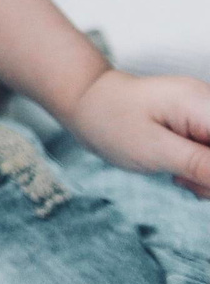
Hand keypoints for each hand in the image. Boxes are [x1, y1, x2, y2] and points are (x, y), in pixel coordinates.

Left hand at [64, 68, 209, 195]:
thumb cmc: (112, 122)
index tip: (199, 178)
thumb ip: (204, 166)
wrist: (86, 103)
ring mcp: (208, 116)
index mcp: (205, 105)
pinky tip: (181, 173)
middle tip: (187, 180)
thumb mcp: (156, 150)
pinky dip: (205, 174)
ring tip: (179, 175)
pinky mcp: (202, 128)